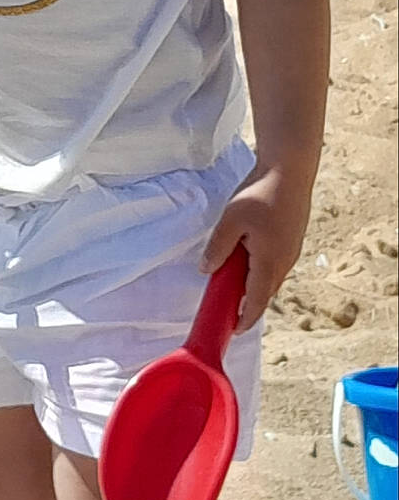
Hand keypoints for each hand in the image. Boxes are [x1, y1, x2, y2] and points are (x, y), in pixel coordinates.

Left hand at [199, 166, 312, 332]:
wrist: (290, 170)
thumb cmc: (260, 193)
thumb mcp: (231, 219)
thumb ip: (218, 247)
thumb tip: (206, 269)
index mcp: (269, 263)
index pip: (256, 302)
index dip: (244, 318)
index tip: (232, 329)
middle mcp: (284, 262)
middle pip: (264, 292)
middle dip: (247, 302)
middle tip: (227, 305)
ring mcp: (291, 251)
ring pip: (271, 277)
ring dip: (254, 284)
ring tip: (234, 280)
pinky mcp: (293, 239)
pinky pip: (276, 263)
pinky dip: (262, 269)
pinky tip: (249, 256)